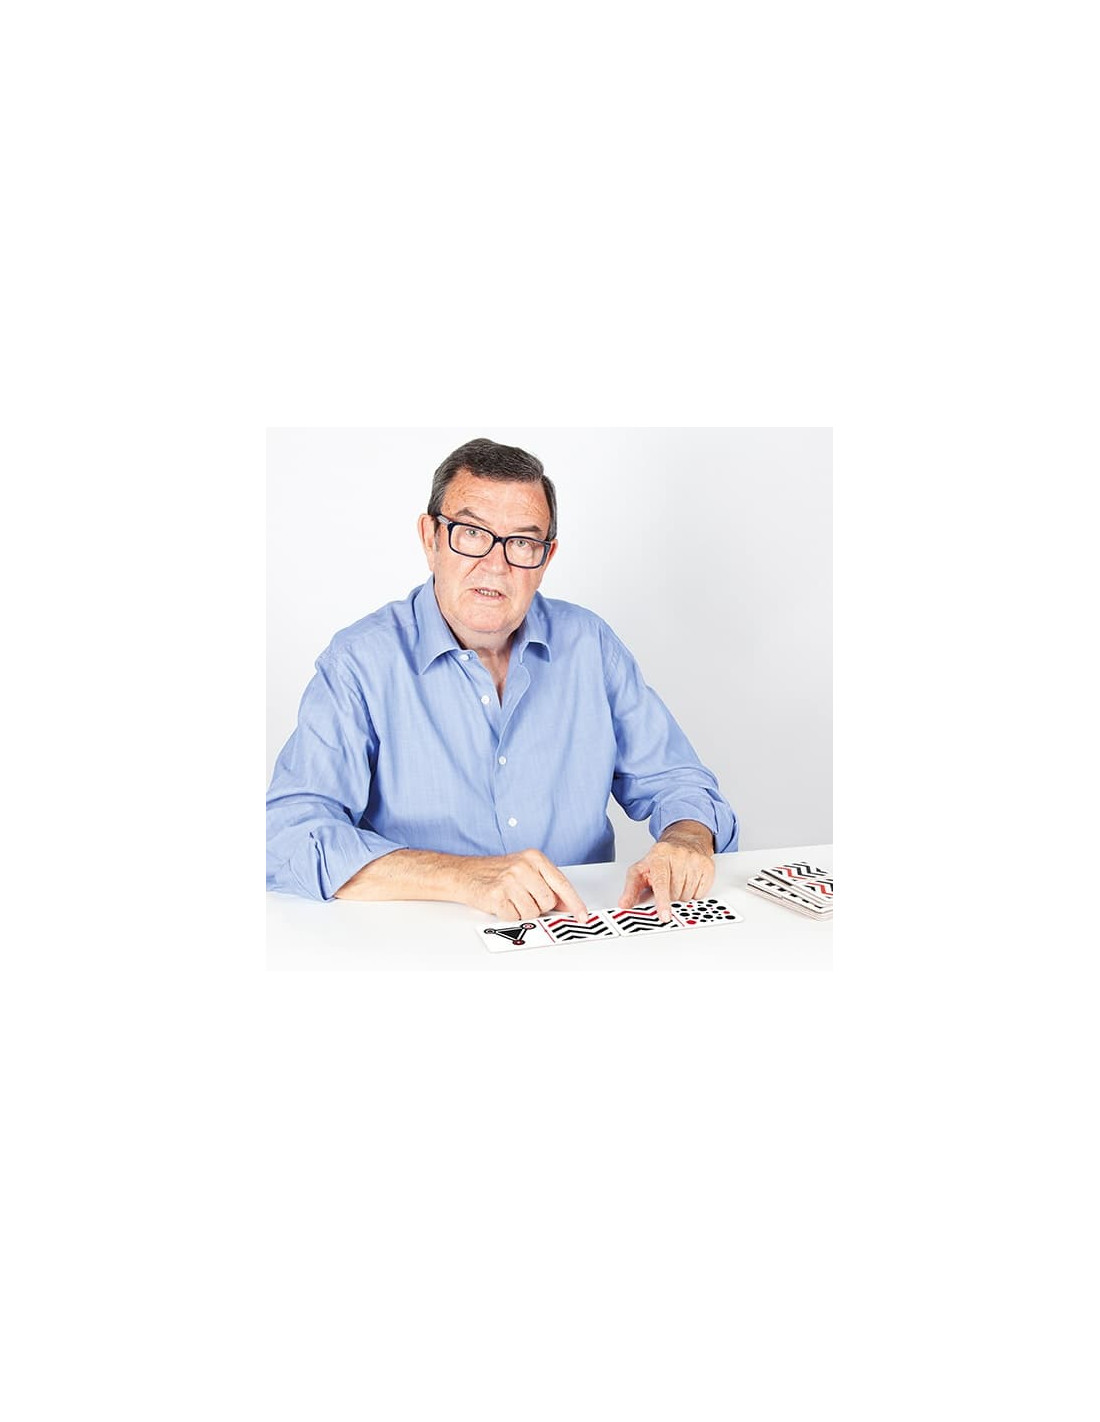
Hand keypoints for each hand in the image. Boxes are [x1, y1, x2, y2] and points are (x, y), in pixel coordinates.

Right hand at [459, 848, 587, 920]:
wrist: (465, 873)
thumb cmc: (496, 873)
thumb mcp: (526, 870)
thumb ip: (547, 884)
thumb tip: (567, 904)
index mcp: (534, 858)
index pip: (561, 883)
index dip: (574, 902)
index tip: (582, 915)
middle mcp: (524, 867)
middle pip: (548, 902)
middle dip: (538, 906)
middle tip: (522, 897)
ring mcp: (510, 880)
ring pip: (532, 913)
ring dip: (522, 911)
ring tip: (510, 899)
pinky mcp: (498, 895)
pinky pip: (515, 917)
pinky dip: (509, 915)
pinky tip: (501, 903)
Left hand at [618, 830, 714, 922]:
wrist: (683, 841)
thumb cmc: (659, 859)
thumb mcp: (640, 870)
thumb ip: (631, 889)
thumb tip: (624, 904)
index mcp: (659, 856)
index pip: (661, 882)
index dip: (663, 901)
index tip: (665, 916)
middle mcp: (678, 855)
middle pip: (675, 893)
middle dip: (669, 896)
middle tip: (667, 886)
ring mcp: (695, 860)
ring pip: (688, 896)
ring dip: (681, 895)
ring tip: (677, 882)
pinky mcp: (707, 866)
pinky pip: (701, 893)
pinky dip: (694, 893)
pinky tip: (689, 881)